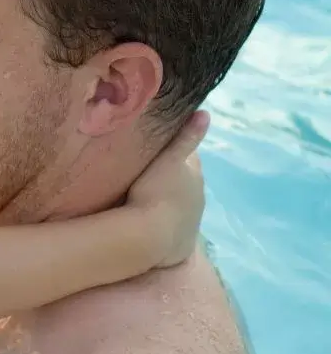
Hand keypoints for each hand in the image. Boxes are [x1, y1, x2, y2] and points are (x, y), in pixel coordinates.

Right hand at [125, 110, 209, 267]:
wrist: (151, 237)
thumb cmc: (155, 193)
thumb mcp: (169, 159)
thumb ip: (186, 137)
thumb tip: (206, 113)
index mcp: (194, 173)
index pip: (188, 154)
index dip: (173, 149)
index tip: (155, 146)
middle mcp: (198, 194)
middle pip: (185, 179)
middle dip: (172, 175)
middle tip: (148, 171)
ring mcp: (192, 218)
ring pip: (181, 201)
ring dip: (168, 197)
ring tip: (147, 196)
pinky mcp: (183, 240)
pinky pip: (174, 223)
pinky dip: (166, 218)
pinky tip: (152, 220)